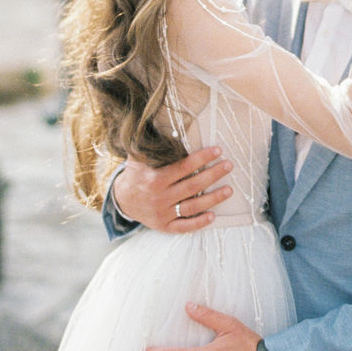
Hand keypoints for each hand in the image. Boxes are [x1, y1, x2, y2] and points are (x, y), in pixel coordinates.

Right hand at [113, 149, 232, 232]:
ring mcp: (162, 213)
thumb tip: (167, 124)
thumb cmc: (136, 174)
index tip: (217, 151)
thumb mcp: (138, 156)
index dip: (202, 158)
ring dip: (212, 199)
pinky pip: (184, 226)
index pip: (183, 167)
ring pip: (192, 207)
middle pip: (192, 186)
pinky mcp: (164, 226)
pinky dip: (198, 222)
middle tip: (228, 165)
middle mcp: (160, 197)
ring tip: (229, 189)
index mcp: (155, 178)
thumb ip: (151, 143)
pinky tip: (213, 216)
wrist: (122, 200)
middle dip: (213, 175)